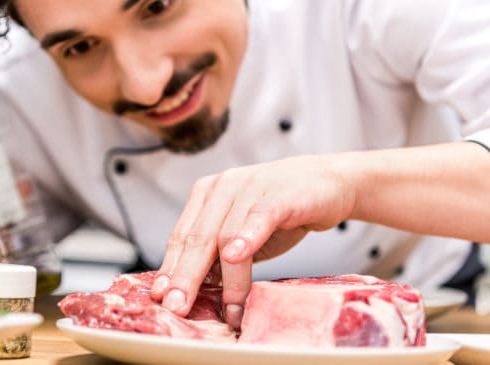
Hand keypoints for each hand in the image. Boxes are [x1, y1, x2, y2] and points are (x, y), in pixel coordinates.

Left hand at [150, 154, 356, 327]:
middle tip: (177, 306)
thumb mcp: (242, 233)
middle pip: (197, 238)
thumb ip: (218, 254)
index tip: (161, 297)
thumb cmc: (281, 210)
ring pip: (226, 236)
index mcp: (206, 195)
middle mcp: (222, 187)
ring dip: (227, 279)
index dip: (170, 268)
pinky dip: (246, 240)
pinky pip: (257, 219)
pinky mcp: (278, 195)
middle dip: (185, 277)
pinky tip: (237, 258)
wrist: (327, 182)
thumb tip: (195, 289)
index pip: (181, 236)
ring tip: (229, 308)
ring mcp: (249, 188)